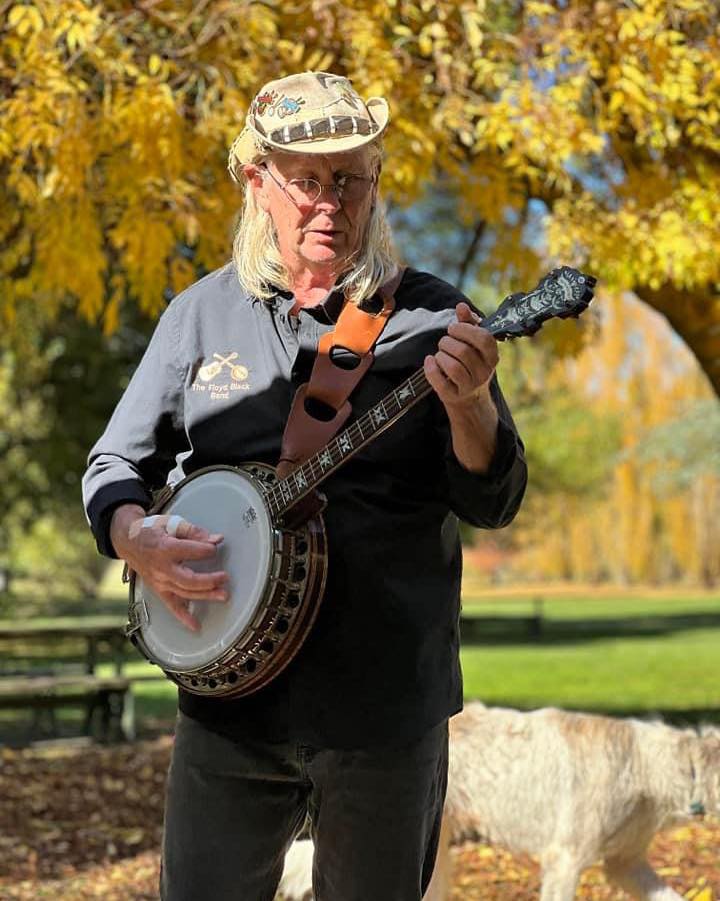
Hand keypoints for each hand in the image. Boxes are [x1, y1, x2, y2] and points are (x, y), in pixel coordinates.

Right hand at [112, 506, 227, 631]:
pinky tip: (196, 626)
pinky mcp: (159, 589)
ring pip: (184, 593)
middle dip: (209, 580)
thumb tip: (216, 539)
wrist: (127, 540)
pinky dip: (184, 617)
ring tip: (224, 595)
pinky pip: (171, 606)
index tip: (215, 547)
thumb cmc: (150, 530)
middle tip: (225, 577)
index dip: (207, 549)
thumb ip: (194, 532)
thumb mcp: (170, 524)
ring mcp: (160, 581)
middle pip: (188, 579)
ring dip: (205, 595)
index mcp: (164, 548)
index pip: (191, 551)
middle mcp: (162, 568)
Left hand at [424, 302, 498, 409]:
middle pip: (464, 352)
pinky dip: (431, 369)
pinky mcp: (454, 395)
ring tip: (440, 353)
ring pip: (453, 367)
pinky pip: (441, 382)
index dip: (465, 329)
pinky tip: (429, 361)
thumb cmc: (470, 361)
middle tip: (444, 342)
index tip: (452, 328)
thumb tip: (461, 306)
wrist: (469, 396)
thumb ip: (468, 322)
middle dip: (448, 342)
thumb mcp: (473, 342)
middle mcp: (484, 372)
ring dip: (441, 355)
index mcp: (492, 356)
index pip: (484, 339)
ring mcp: (470, 386)